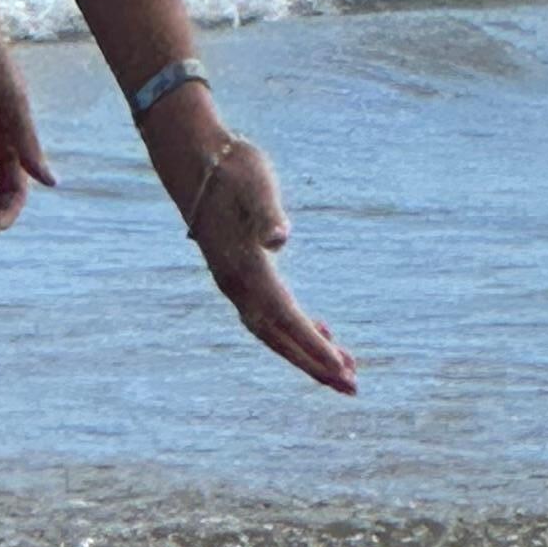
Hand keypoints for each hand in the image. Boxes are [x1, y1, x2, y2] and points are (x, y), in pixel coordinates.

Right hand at [184, 136, 358, 393]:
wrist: (194, 157)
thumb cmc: (233, 167)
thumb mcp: (256, 184)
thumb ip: (267, 214)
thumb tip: (280, 239)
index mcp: (246, 269)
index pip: (286, 317)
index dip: (313, 345)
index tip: (342, 368)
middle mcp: (237, 284)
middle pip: (280, 339)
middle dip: (315, 365)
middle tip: (352, 389)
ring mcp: (235, 283)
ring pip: (275, 333)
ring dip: (308, 354)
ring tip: (344, 372)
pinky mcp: (239, 274)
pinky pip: (270, 316)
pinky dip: (298, 330)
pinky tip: (323, 335)